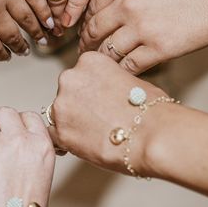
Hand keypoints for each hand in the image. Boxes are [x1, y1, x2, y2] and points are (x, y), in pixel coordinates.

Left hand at [49, 52, 171, 175]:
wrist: (152, 136)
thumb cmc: (150, 109)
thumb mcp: (131, 79)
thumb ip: (109, 81)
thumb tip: (107, 90)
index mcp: (89, 61)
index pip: (81, 74)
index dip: (91, 90)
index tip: (99, 100)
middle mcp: (71, 78)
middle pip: (67, 92)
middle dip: (79, 104)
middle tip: (99, 119)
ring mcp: (62, 105)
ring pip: (60, 113)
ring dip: (72, 122)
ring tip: (96, 134)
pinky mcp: (60, 132)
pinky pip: (55, 137)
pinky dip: (66, 141)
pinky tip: (84, 145)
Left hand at [79, 0, 207, 73]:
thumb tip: (109, 9)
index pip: (91, 6)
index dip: (85, 21)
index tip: (85, 30)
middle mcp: (127, 3)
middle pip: (94, 29)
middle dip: (87, 42)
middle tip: (85, 52)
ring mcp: (141, 27)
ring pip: (108, 50)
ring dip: (102, 60)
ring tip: (101, 67)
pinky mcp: (158, 48)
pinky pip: (129, 65)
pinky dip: (122, 71)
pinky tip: (122, 74)